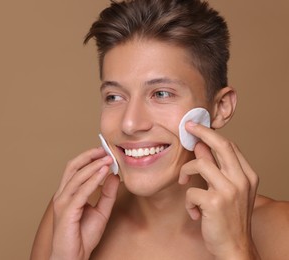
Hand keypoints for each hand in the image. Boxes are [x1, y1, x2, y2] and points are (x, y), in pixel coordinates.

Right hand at [50, 148, 119, 259]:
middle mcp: (62, 195)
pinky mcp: (67, 211)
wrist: (72, 257)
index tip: (105, 151)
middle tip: (106, 149)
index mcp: (67, 194)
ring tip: (108, 158)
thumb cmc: (82, 237)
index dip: (89, 157)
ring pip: (77, 176)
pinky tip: (103, 173)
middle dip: (89, 156)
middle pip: (73, 167)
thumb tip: (115, 176)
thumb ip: (107, 194)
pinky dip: (93, 180)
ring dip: (94, 165)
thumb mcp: (101, 212)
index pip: (75, 168)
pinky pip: (81, 191)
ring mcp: (63, 202)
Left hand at [179, 122, 259, 258]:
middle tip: (185, 128)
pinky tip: (196, 213)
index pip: (229, 146)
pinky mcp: (215, 202)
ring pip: (199, 164)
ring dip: (185, 173)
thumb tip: (201, 146)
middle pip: (220, 145)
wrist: (235, 247)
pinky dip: (188, 202)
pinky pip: (190, 191)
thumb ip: (217, 169)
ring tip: (185, 184)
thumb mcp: (227, 191)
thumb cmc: (228, 219)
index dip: (210, 134)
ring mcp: (230, 190)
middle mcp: (241, 180)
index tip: (195, 126)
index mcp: (247, 175)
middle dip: (201, 133)